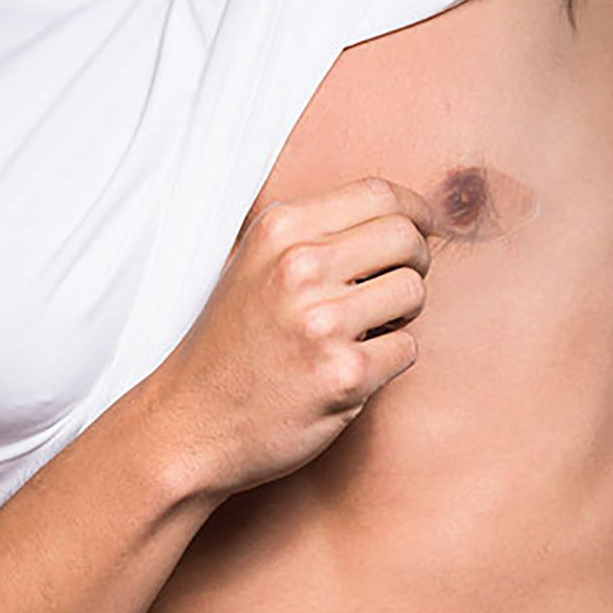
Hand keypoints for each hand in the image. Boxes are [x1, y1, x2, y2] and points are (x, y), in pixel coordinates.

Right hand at [156, 176, 434, 497]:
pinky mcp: (343, 374)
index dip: (414, 211)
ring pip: (414, 292)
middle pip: (406, 238)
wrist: (193, 419)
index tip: (420, 230)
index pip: (379, 193)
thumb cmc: (232, 343)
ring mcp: (322, 322)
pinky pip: (407, 348)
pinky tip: (350, 366)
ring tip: (363, 330)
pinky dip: (389, 360)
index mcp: (280, 230)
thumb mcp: (256, 262)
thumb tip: (399, 213)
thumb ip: (314, 232)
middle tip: (396, 285)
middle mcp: (299, 267)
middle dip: (416, 261)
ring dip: (402, 314)